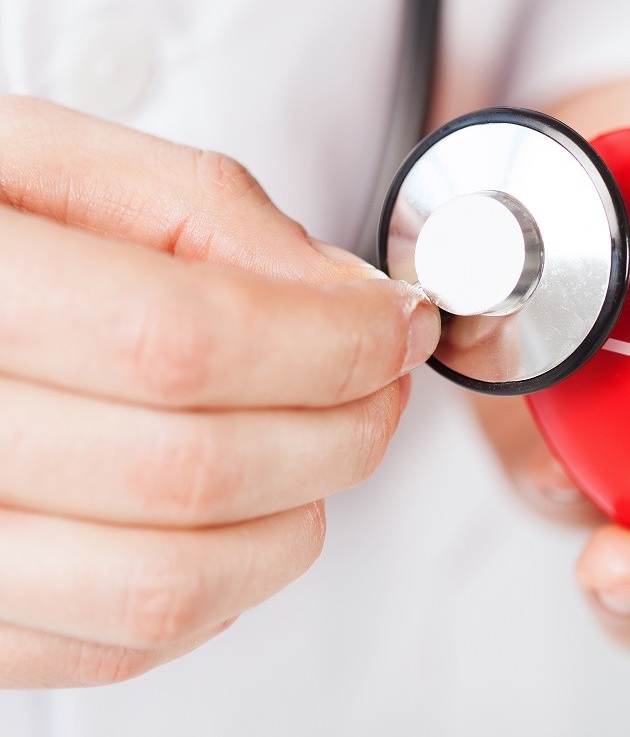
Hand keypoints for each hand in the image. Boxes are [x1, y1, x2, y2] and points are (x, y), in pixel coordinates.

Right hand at [0, 96, 439, 686]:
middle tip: (382, 378)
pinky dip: (229, 584)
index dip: (328, 343)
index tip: (397, 324)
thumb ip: (205, 212)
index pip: (181, 345)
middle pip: (194, 474)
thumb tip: (345, 295)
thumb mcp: (54, 164)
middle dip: (343, 427)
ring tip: (323, 444)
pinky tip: (243, 511)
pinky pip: (128, 644)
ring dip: (297, 519)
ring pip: (171, 586)